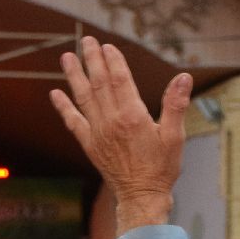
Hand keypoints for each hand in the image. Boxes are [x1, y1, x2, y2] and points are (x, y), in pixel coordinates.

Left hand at [50, 36, 191, 235]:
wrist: (141, 197)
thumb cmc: (162, 168)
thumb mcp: (175, 136)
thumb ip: (175, 104)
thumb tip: (183, 77)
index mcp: (132, 116)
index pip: (119, 80)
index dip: (113, 61)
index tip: (107, 46)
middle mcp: (111, 121)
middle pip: (99, 83)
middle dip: (92, 60)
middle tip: (86, 41)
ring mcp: (97, 133)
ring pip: (83, 97)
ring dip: (74, 76)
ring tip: (66, 57)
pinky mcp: (90, 145)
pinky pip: (73, 122)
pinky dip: (63, 107)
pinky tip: (55, 93)